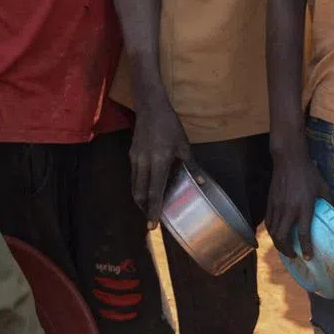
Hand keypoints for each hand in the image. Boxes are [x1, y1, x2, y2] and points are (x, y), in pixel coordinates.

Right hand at [130, 94, 191, 228]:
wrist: (151, 109)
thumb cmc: (171, 126)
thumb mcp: (184, 145)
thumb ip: (191, 166)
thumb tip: (202, 183)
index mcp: (159, 161)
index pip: (155, 191)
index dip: (154, 209)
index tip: (153, 224)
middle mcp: (144, 163)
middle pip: (140, 193)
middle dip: (144, 208)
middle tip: (151, 219)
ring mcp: (135, 159)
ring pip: (134, 186)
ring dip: (140, 199)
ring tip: (149, 207)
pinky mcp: (131, 155)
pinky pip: (133, 176)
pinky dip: (139, 187)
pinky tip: (147, 189)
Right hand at [266, 143, 324, 258]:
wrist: (289, 160)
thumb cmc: (309, 173)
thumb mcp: (323, 187)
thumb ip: (327, 202)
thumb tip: (333, 213)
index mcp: (304, 206)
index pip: (303, 233)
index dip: (306, 247)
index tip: (307, 257)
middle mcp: (289, 209)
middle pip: (283, 237)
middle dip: (287, 251)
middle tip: (294, 255)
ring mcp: (278, 206)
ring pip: (274, 233)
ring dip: (279, 245)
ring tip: (285, 249)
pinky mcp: (270, 202)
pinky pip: (268, 223)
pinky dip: (271, 233)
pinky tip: (276, 235)